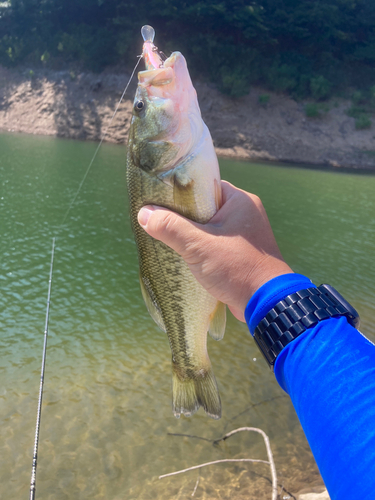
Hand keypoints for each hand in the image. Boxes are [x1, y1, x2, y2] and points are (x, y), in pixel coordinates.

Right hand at [137, 181, 292, 321]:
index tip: (159, 199)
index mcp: (240, 200)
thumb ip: (170, 227)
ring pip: (210, 228)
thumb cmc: (236, 267)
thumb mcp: (198, 245)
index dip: (181, 193)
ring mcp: (245, 234)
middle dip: (183, 216)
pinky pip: (217, 243)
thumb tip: (144, 213)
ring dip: (191, 234)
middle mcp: (245, 213)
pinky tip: (184, 255)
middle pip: (205, 207)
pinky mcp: (243, 253)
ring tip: (166, 237)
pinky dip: (202, 248)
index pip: (205, 187)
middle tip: (159, 220)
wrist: (267, 302)